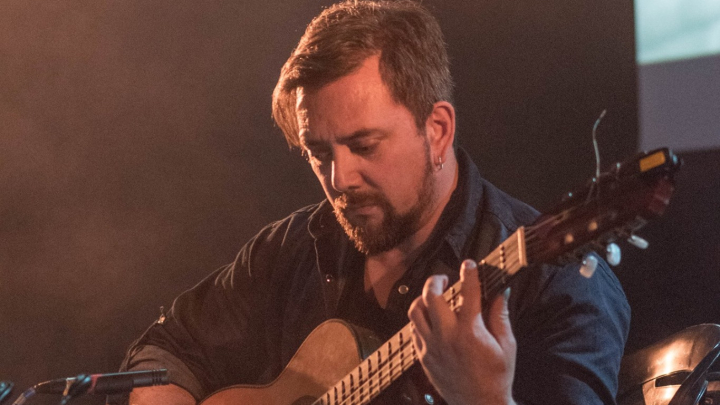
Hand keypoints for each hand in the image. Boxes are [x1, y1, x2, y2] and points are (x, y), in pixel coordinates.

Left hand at [407, 259, 516, 404]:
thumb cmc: (497, 376)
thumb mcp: (507, 345)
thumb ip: (500, 315)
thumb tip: (502, 290)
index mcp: (470, 331)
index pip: (468, 292)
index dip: (469, 273)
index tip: (469, 264)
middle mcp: (447, 336)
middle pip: (431, 296)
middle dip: (436, 280)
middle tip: (444, 278)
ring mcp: (431, 347)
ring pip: (415, 312)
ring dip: (423, 299)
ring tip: (433, 297)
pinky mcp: (423, 357)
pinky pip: (413, 331)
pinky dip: (420, 320)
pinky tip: (430, 319)